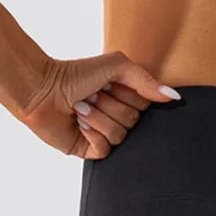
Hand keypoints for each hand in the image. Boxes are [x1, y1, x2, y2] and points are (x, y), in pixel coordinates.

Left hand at [16, 51, 179, 159]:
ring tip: (82, 107)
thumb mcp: (118, 66)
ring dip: (99, 118)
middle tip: (94, 94)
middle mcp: (118, 114)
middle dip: (111, 105)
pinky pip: (105, 149)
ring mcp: (104, 132)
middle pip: (134, 120)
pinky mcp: (89, 148)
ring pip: (120, 135)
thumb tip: (173, 97)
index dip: (130, 94)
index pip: (147, 104)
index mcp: (127, 95)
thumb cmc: (78, 73)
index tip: (113, 84)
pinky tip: (80, 123)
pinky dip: (92, 134)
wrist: (43, 89)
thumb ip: (146, 81)